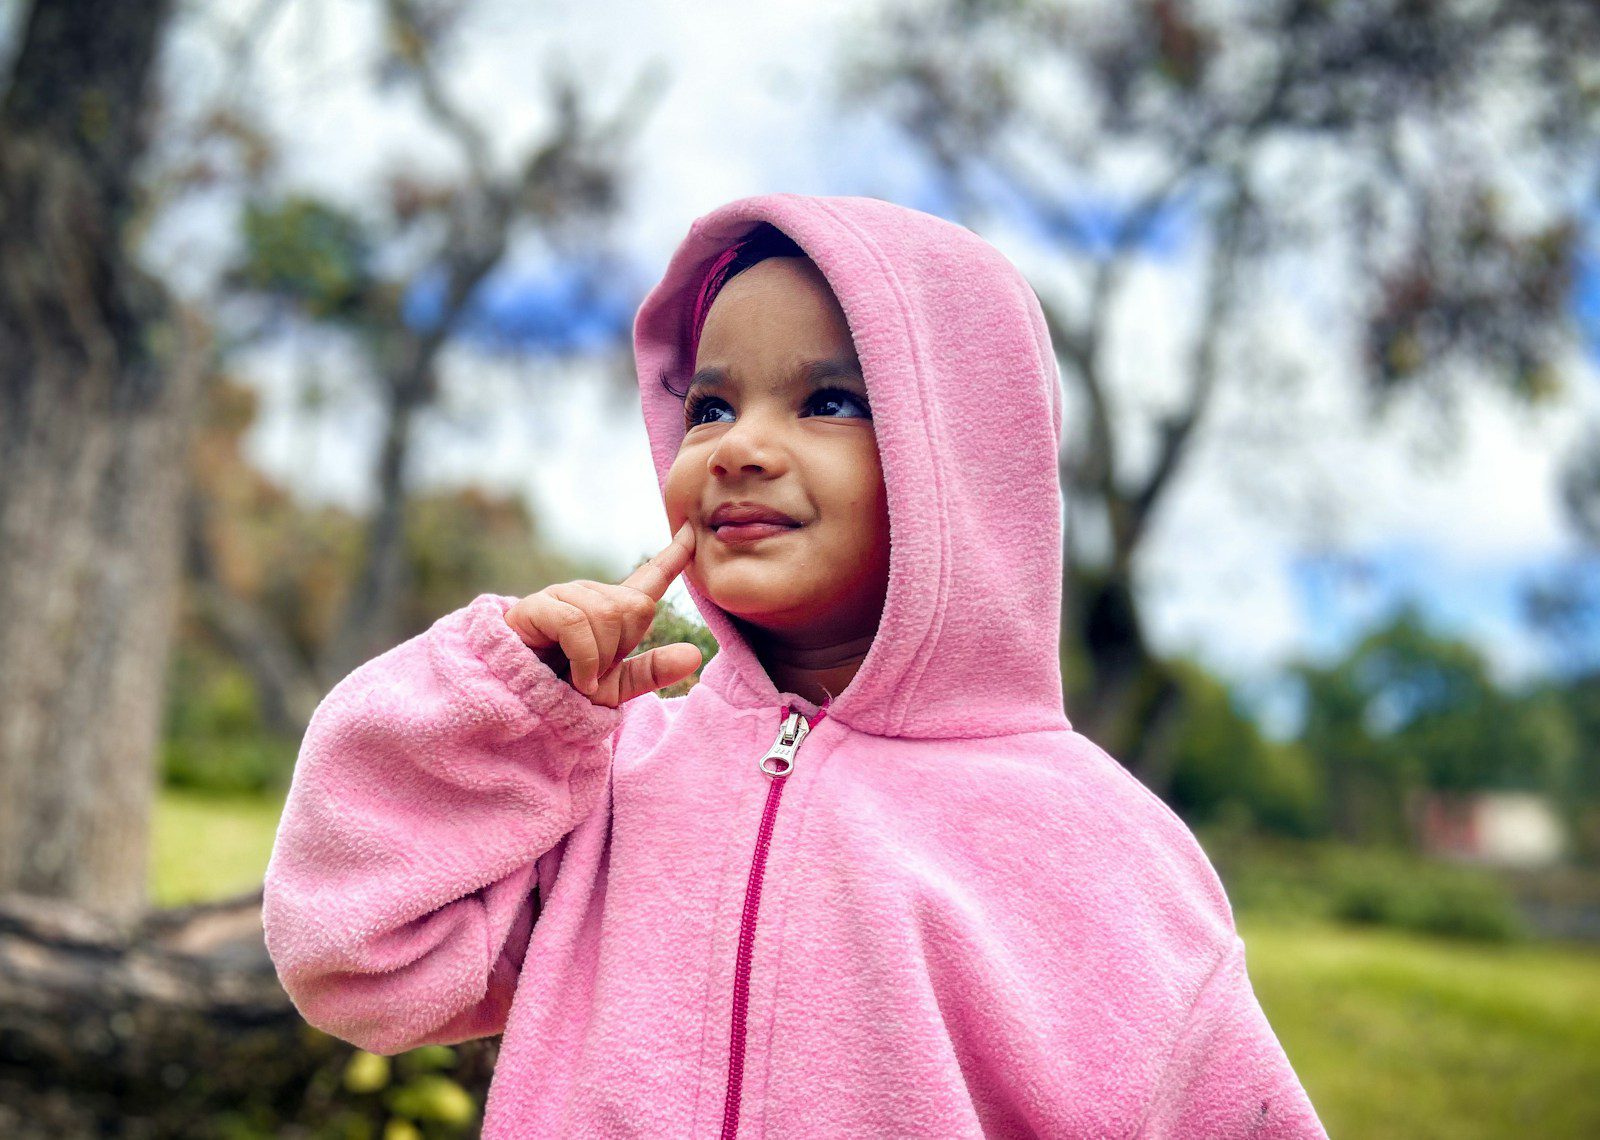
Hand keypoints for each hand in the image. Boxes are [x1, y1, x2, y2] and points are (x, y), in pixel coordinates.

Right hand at [503, 521, 700, 706]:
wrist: (517, 702)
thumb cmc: (562, 691)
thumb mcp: (615, 687)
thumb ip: (653, 671)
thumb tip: (695, 654)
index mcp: (612, 610)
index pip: (649, 578)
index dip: (673, 556)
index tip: (690, 532)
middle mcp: (589, 595)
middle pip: (637, 607)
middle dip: (622, 648)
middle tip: (595, 671)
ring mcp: (562, 596)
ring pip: (608, 616)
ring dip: (600, 658)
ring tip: (580, 676)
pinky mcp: (536, 607)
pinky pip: (577, 624)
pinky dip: (584, 659)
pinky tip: (577, 677)